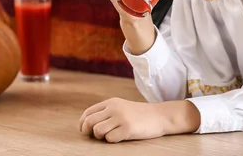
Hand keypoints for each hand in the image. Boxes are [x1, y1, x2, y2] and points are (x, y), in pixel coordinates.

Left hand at [79, 98, 200, 142]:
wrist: (159, 116)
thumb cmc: (138, 114)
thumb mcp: (121, 106)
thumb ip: (106, 112)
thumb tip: (87, 124)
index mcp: (110, 102)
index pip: (88, 112)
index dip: (82, 123)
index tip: (84, 131)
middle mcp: (114, 108)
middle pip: (89, 122)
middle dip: (87, 132)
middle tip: (93, 136)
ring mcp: (121, 118)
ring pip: (97, 130)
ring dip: (100, 137)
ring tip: (109, 136)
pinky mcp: (128, 128)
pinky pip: (110, 138)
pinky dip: (112, 140)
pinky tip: (120, 137)